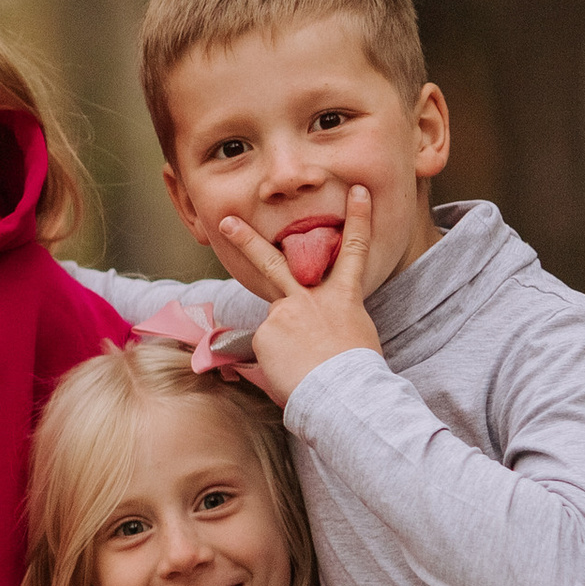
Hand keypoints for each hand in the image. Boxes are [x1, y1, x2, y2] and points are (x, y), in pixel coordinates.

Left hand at [219, 183, 381, 400]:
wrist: (342, 392)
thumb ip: (330, 319)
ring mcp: (283, 314)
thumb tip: (311, 327)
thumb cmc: (356, 371)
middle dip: (247, 240)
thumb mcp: (354, 334)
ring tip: (298, 357)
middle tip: (225, 221)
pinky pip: (266, 347)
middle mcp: (310, 298)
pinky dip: (277, 360)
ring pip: (273, 319)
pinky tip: (293, 372)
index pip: (353, 250)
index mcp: (343, 296)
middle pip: (273, 263)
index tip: (358, 192)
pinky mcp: (265, 334)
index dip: (359, 219)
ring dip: (279, 336)